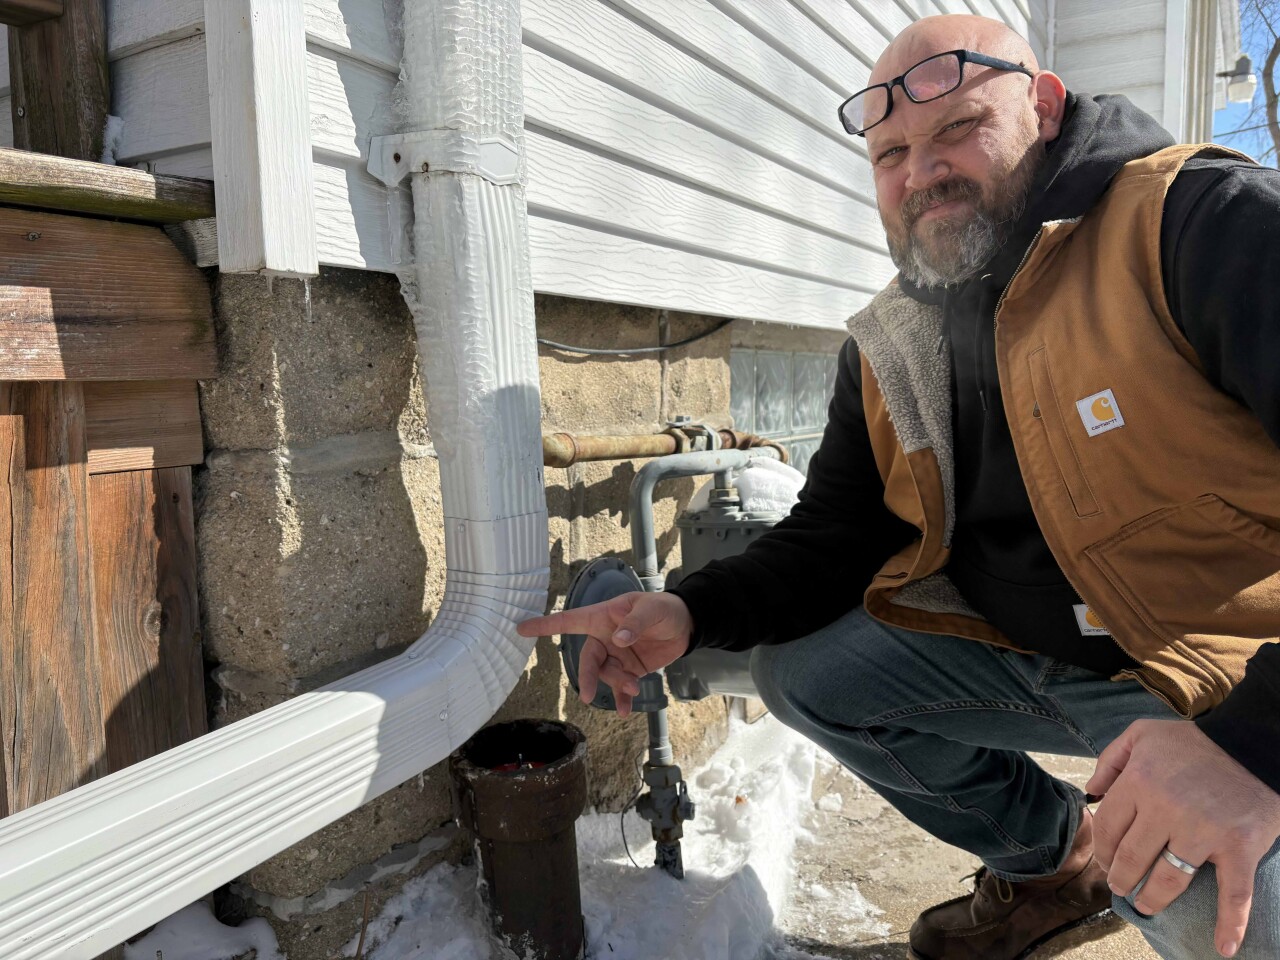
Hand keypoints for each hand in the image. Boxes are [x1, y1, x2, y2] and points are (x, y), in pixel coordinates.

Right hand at [516, 592, 692, 716]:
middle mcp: (606, 638)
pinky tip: (627, 712)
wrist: (686, 626)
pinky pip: (621, 688)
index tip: (520, 628)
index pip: (569, 620)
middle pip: (588, 659)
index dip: (544, 625)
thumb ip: (635, 623)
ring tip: (635, 688)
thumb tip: (619, 640)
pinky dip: (623, 700)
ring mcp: (617, 656)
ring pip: (607, 675)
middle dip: (588, 677)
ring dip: (618, 684)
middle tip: (590, 696)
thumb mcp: (652, 609)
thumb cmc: (664, 608)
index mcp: (603, 617)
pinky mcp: (630, 671)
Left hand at [1087, 719, 1279, 957]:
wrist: (1253, 743)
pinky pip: (1234, 893)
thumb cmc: (1194, 741)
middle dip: (1120, 877)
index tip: (1104, 861)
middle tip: (1120, 886)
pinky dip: (1231, 923)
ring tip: (1145, 905)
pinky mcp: (1239, 847)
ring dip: (1152, 899)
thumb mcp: (1142, 734)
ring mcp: (1203, 832)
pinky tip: (1222, 947)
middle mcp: (1166, 809)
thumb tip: (1090, 792)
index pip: (1107, 828)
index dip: (1101, 849)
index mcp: (1139, 782)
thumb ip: (1111, 761)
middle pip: (1131, 858)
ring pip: (1168, 879)